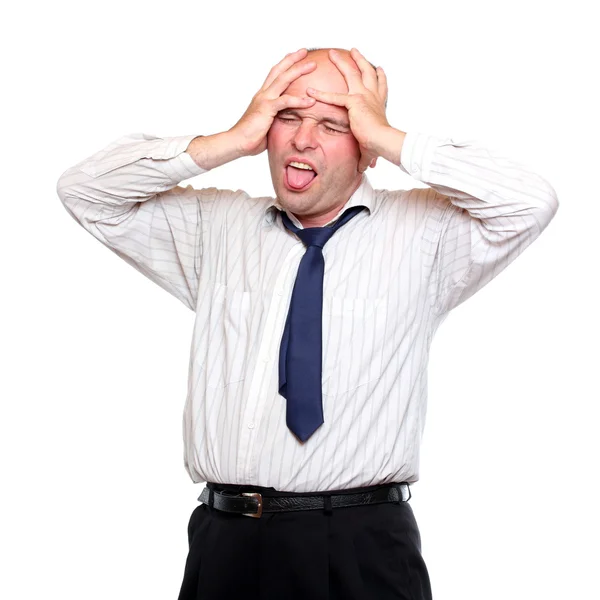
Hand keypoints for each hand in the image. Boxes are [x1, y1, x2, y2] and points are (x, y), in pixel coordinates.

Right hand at [229, 49, 317, 156]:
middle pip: (279, 70)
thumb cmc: (250, 137)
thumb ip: (275, 118)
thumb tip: (283, 121)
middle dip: (292, 59)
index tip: (294, 56)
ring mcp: (264, 99)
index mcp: (262, 96)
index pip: (274, 75)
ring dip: (299, 70)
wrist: (237, 142)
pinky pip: (286, 101)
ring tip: (313, 65)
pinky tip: (311, 101)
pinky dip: (299, 101)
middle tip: (304, 51)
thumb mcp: (266, 124)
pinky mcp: (267, 108)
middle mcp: (262, 94)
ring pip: (283, 79)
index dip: (284, 64)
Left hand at [306, 48, 389, 172]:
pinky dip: (321, 95)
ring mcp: (364, 96)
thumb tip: (365, 169)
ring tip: (332, 54)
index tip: (378, 69)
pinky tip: (310, 91)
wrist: (384, 141)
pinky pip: (334, 97)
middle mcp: (373, 95)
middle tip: (354, 51)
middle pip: (367, 72)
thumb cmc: (381, 145)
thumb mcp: (372, 149)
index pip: (380, 86)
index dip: (380, 76)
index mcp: (379, 103)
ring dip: (342, 63)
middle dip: (360, 60)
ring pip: (352, 73)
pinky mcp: (354, 102)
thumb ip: (366, 157)